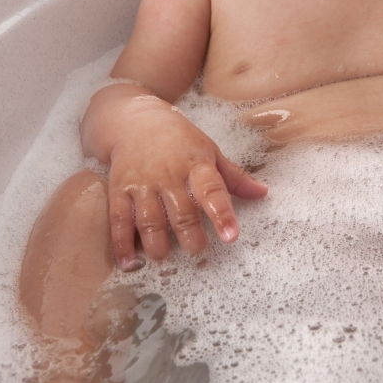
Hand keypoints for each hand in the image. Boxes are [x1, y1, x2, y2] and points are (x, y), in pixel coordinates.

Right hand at [106, 103, 266, 269]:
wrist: (134, 121)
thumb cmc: (178, 139)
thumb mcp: (209, 150)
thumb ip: (234, 177)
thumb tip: (263, 193)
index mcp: (195, 165)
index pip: (212, 190)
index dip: (222, 214)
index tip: (231, 235)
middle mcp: (169, 175)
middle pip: (181, 211)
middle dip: (190, 235)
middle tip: (198, 250)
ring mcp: (143, 184)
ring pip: (150, 219)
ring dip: (157, 242)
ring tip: (164, 256)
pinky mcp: (120, 190)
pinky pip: (120, 220)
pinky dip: (122, 243)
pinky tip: (128, 262)